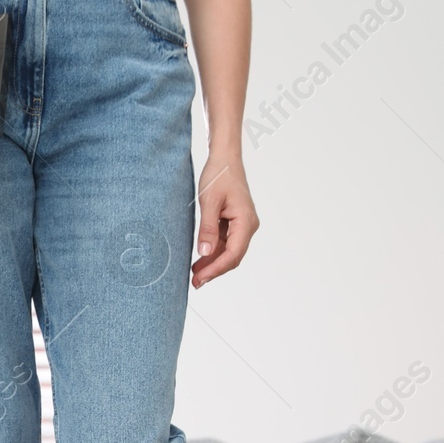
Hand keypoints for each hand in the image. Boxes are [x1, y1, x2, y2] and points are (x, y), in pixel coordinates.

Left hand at [191, 157, 258, 287]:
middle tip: (195, 283)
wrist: (225, 159)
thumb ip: (207, 229)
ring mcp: (242, 225)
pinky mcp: (235, 224)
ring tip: (195, 275)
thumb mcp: (209, 202)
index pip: (233, 254)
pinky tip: (200, 260)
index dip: (216, 269)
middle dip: (214, 270)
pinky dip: (213, 252)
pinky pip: (225, 243)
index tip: (201, 279)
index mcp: (246, 221)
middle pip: (232, 256)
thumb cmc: (220, 175)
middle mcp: (248, 225)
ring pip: (228, 251)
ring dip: (212, 263)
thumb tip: (204, 252)